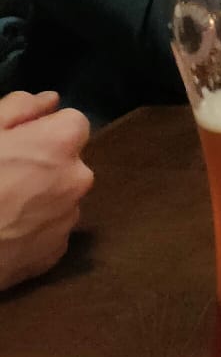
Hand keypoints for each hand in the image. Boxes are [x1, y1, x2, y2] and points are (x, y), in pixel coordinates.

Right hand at [0, 91, 92, 290]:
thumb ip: (19, 107)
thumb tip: (49, 101)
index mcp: (61, 143)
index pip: (71, 123)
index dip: (42, 132)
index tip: (15, 146)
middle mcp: (78, 179)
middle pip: (67, 162)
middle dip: (42, 166)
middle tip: (3, 178)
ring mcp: (67, 220)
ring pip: (59, 198)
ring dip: (39, 198)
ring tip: (0, 209)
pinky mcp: (54, 255)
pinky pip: (49, 232)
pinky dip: (32, 231)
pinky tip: (3, 233)